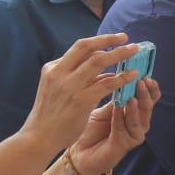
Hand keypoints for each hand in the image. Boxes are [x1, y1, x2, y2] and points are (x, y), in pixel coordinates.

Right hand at [21, 34, 142, 153]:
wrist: (40, 136)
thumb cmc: (52, 114)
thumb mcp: (60, 90)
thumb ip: (79, 78)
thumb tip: (106, 72)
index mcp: (53, 68)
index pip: (79, 48)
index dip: (99, 41)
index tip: (114, 38)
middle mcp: (59, 73)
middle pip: (87, 48)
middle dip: (108, 40)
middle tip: (126, 38)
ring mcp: (69, 86)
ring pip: (98, 61)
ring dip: (119, 54)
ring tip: (135, 51)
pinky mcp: (81, 100)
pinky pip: (106, 83)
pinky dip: (122, 77)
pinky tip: (133, 75)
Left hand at [68, 77, 159, 174]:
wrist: (79, 152)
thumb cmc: (91, 128)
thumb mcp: (103, 108)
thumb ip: (114, 95)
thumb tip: (120, 74)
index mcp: (134, 111)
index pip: (148, 97)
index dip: (149, 86)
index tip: (145, 72)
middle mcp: (139, 122)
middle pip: (148, 105)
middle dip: (146, 93)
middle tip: (143, 80)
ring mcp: (135, 133)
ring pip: (141, 117)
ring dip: (138, 104)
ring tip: (134, 93)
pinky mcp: (127, 144)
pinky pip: (127, 128)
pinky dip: (123, 117)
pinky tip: (120, 107)